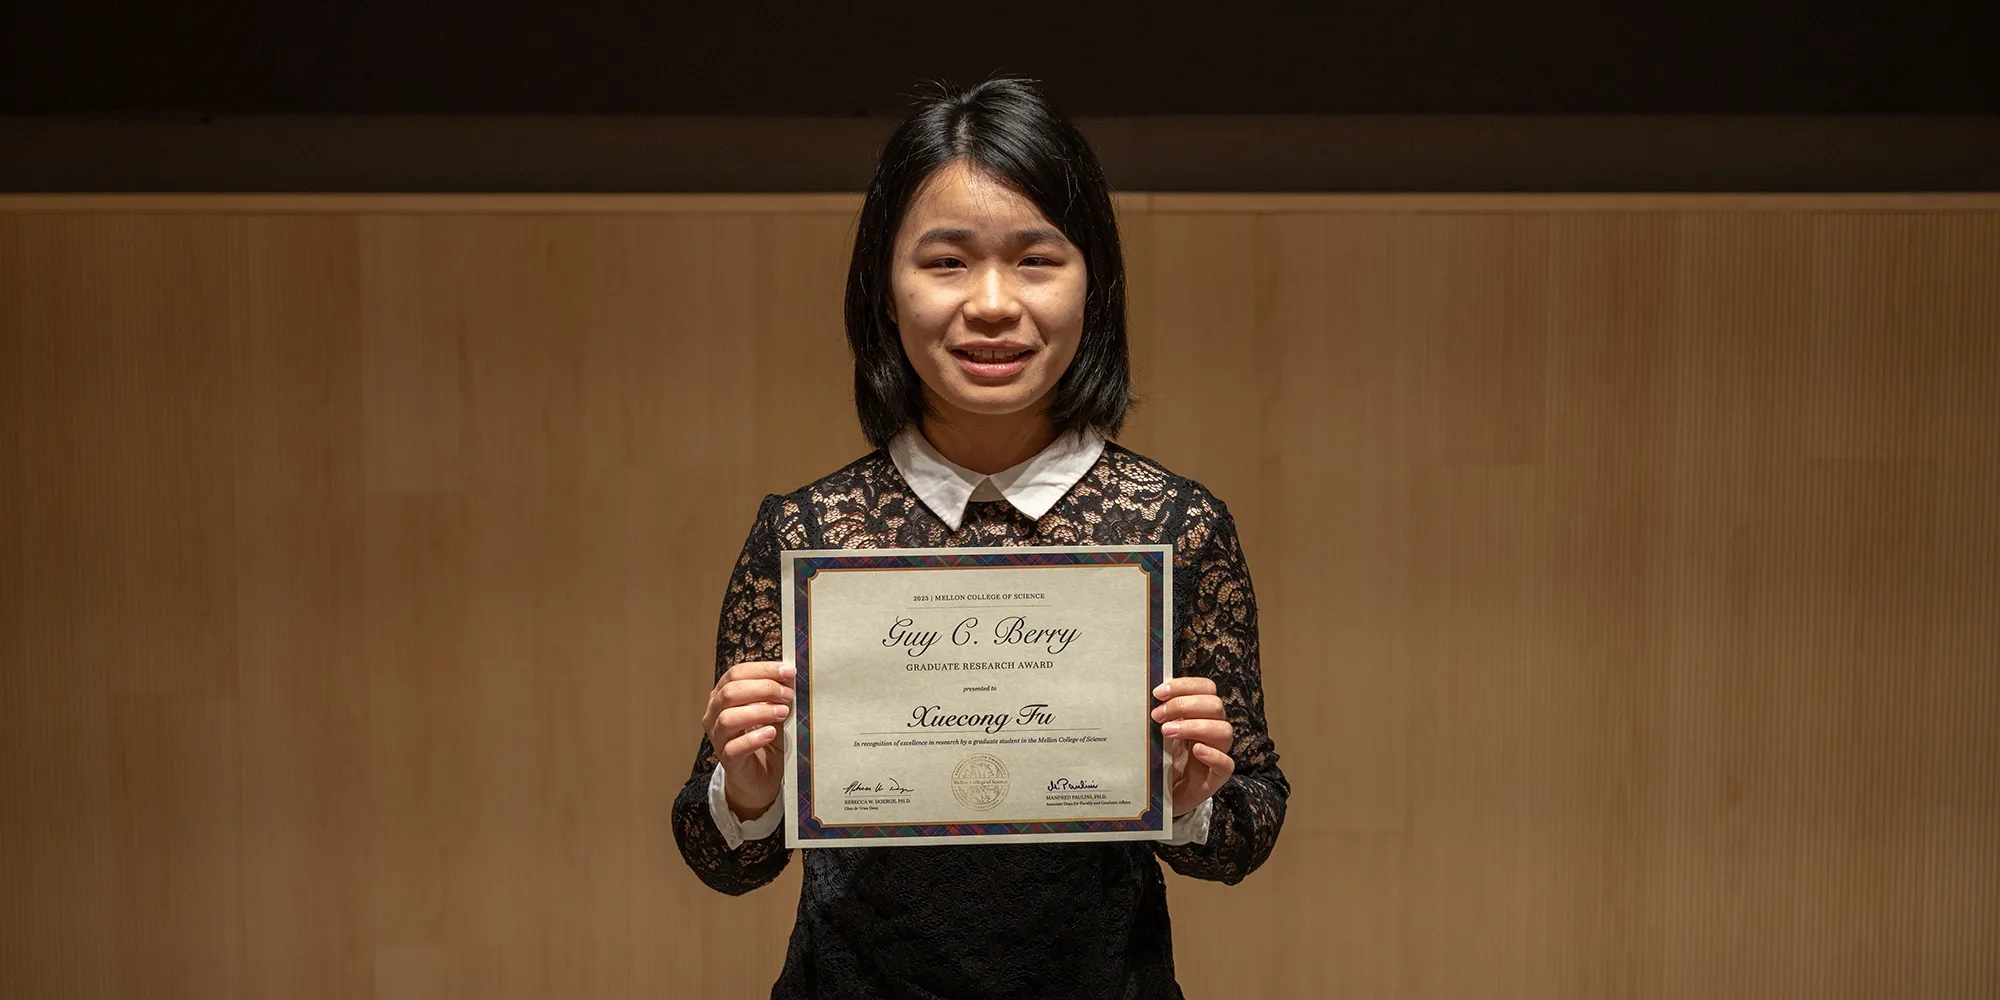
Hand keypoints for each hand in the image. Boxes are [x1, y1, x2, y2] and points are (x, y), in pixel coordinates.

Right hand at [701, 660, 794, 820]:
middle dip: (763, 689)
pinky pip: (734, 747)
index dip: (763, 670)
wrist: (762, 775)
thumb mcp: (774, 712)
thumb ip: (777, 695)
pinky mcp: (727, 760)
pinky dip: (754, 738)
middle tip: (787, 695)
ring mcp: (718, 738)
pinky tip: (771, 733)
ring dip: (759, 711)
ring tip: (783, 713)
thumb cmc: (766, 739)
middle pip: (730, 692)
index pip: (736, 674)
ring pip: (728, 718)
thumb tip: (789, 674)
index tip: (788, 672)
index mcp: (723, 696)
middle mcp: (714, 715)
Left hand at [1152, 676, 1233, 816]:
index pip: (1206, 688)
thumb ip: (1157, 715)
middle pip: (1215, 705)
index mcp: (1201, 714)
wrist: (1161, 797)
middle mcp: (1213, 730)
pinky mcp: (1217, 777)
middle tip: (1157, 715)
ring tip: (1167, 731)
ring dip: (1194, 726)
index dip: (1185, 686)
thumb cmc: (1160, 760)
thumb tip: (1141, 694)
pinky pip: (1226, 763)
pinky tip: (1196, 750)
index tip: (1158, 693)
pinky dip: (1213, 754)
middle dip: (1184, 706)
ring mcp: (1218, 753)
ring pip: (1223, 731)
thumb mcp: (1156, 734)